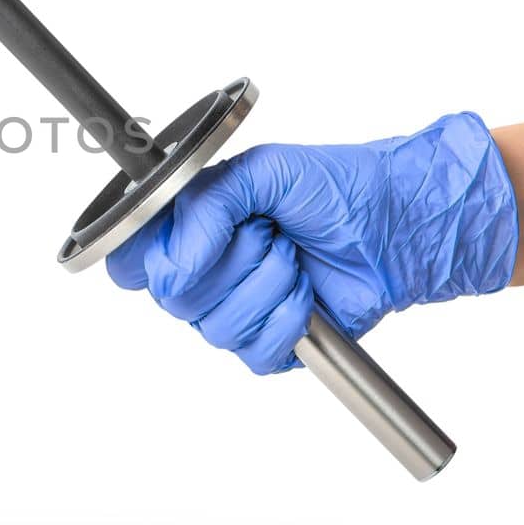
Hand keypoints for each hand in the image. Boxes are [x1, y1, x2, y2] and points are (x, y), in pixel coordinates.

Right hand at [106, 112, 517, 373]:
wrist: (395, 225)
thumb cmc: (333, 188)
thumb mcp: (260, 172)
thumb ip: (204, 205)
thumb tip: (172, 263)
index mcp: (188, 229)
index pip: (129, 262)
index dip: (146, 260)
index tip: (184, 244)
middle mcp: (204, 274)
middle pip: (172, 298)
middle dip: (229, 261)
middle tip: (266, 233)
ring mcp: (235, 311)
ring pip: (215, 327)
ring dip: (266, 287)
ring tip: (293, 258)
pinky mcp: (271, 345)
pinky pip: (253, 352)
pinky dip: (287, 319)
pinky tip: (307, 294)